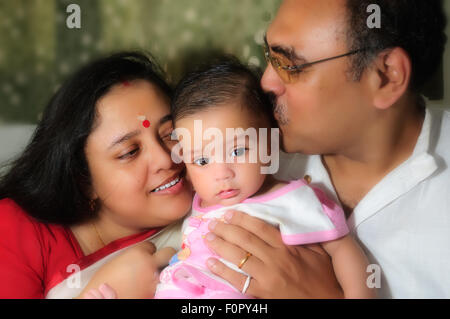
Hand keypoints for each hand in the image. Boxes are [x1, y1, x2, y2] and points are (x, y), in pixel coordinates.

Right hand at [79, 242, 175, 298]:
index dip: (147, 251)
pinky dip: (154, 284)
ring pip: (165, 269)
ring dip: (158, 271)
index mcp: (138, 253)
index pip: (152, 245)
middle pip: (168, 253)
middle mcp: (149, 264)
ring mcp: (153, 279)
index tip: (144, 255)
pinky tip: (144, 285)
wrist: (102, 298)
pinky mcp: (154, 292)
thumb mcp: (117, 260)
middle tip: (159, 259)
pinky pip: (159, 283)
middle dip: (164, 255)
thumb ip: (133, 255)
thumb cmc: (104, 280)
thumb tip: (141, 255)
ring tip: (147, 276)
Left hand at [204, 210, 343, 298]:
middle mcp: (274, 259)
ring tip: (208, 238)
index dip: (242, 219)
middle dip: (226, 229)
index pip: (259, 228)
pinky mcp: (263, 292)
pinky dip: (223, 271)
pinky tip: (211, 263)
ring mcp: (267, 276)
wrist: (327, 303)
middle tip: (211, 223)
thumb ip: (301, 237)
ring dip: (220, 246)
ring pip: (238, 257)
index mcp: (287, 247)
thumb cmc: (323, 277)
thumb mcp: (317, 252)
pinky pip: (238, 280)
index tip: (228, 213)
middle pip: (245, 240)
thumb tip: (289, 219)